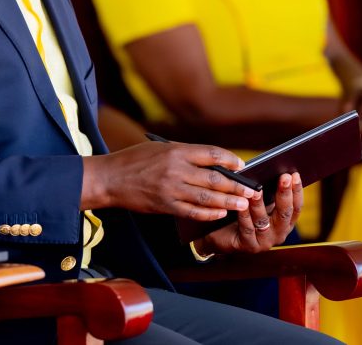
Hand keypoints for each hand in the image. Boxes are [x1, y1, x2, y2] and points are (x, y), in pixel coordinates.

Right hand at [82, 141, 257, 222]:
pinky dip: (208, 214)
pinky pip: (192, 211)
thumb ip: (184, 154)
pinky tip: (220, 213)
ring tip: (243, 204)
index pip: (211, 153)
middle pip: (214, 178)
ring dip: (228, 202)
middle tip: (251, 190)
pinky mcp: (165, 205)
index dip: (230, 160)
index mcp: (176, 150)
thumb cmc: (134, 160)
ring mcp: (171, 189)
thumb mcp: (159, 148)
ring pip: (207, 197)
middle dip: (236, 186)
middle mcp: (176, 169)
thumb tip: (212, 163)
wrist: (109, 178)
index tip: (242, 165)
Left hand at [193, 173, 302, 254]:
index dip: (297, 191)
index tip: (294, 174)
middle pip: (284, 213)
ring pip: (264, 220)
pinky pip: (247, 228)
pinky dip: (244, 215)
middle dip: (285, 194)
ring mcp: (265, 242)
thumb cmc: (242, 214)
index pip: (296, 207)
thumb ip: (268, 192)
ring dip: (260, 204)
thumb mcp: (259, 203)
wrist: (221, 236)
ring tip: (257, 190)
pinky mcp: (249, 246)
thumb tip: (273, 169)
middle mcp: (279, 233)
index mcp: (285, 222)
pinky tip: (241, 203)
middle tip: (284, 177)